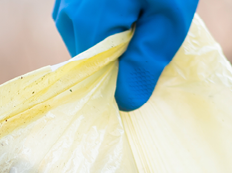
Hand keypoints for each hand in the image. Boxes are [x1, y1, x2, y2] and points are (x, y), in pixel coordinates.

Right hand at [53, 0, 196, 110]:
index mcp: (86, 27)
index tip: (149, 83)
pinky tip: (134, 9)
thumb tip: (125, 103)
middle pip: (93, 61)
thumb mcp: (167, 20)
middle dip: (123, 60)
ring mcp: (65, 3)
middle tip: (155, 45)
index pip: (96, 81)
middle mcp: (65, 17)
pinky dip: (112, 23)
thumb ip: (145, 63)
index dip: (123, 85)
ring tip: (147, 20)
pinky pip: (88, 22)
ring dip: (119, 40)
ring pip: (91, 42)